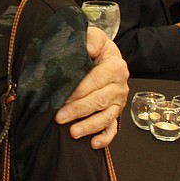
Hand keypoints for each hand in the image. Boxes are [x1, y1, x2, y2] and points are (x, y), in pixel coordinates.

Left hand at [55, 26, 128, 148]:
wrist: (105, 54)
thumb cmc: (95, 46)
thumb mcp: (94, 36)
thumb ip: (90, 39)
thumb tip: (88, 48)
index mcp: (115, 66)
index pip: (95, 80)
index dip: (78, 90)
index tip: (62, 97)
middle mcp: (120, 85)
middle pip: (99, 100)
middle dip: (78, 110)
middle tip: (59, 117)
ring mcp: (119, 101)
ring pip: (106, 117)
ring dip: (89, 126)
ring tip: (73, 133)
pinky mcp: (116, 111)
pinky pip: (113, 127)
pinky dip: (105, 137)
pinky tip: (93, 144)